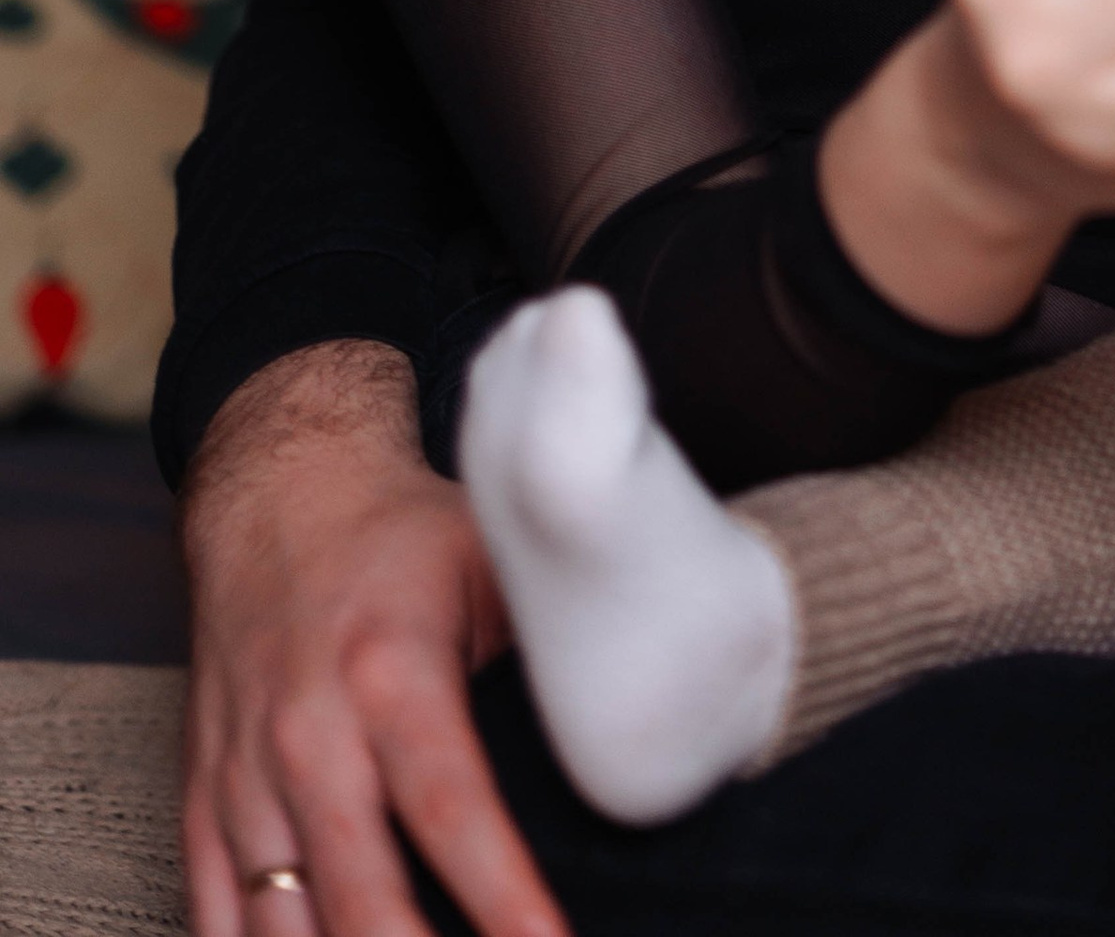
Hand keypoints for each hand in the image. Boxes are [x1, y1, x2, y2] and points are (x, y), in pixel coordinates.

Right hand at [181, 341, 563, 936]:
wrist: (278, 493)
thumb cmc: (401, 535)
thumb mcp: (494, 562)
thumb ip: (549, 653)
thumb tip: (639, 734)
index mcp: (393, 672)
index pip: (452, 810)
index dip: (503, 897)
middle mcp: (309, 734)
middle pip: (357, 896)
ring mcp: (246, 775)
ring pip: (276, 924)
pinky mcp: (203, 797)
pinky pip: (211, 913)